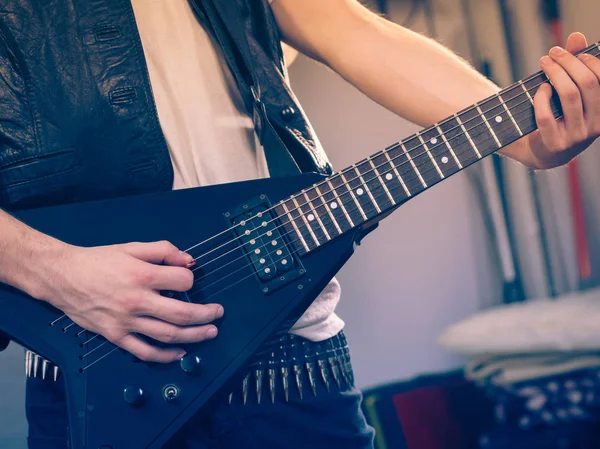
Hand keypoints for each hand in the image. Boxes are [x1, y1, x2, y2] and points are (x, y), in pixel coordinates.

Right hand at [37, 241, 223, 362]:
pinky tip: (181, 353)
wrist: (62, 276)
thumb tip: (188, 261)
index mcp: (142, 275)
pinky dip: (165, 356)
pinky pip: (144, 352)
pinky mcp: (116, 336)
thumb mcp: (132, 247)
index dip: (190, 280)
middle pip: (181, 314)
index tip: (189, 281)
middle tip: (218, 314)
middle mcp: (136, 301)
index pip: (182, 282)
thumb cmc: (98, 260)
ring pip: (168, 335)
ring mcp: (126, 322)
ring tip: (210, 332)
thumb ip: (163, 250)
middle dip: (205, 315)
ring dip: (194, 336)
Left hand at [523, 32, 599, 168]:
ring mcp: (577, 136)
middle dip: (568, 62)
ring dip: (554, 74)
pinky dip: (542, 97)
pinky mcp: (556, 143)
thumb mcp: (572, 91)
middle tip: (552, 53)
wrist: (544, 152)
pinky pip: (547, 116)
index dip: (589, 60)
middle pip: (586, 84)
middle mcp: (596, 125)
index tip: (574, 52)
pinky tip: (541, 88)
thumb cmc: (559, 115)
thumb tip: (576, 36)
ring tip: (544, 63)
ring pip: (569, 96)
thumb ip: (576, 65)